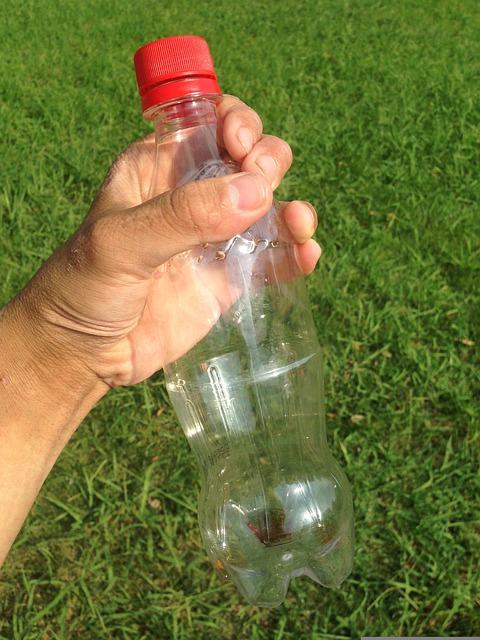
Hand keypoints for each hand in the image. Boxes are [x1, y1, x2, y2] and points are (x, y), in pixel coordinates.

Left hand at [6, 96, 320, 388]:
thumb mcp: (120, 242)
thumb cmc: (82, 288)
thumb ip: (183, 215)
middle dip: (267, 161)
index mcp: (157, 167)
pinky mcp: (228, 281)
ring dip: (291, 209)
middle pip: (247, 160)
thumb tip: (256, 192)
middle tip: (264, 182)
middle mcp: (190, 196)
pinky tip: (306, 256)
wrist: (82, 355)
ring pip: (268, 209)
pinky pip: (270, 260)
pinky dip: (293, 255)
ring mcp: (213, 240)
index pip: (207, 122)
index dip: (235, 122)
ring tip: (299, 224)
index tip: (241, 146)